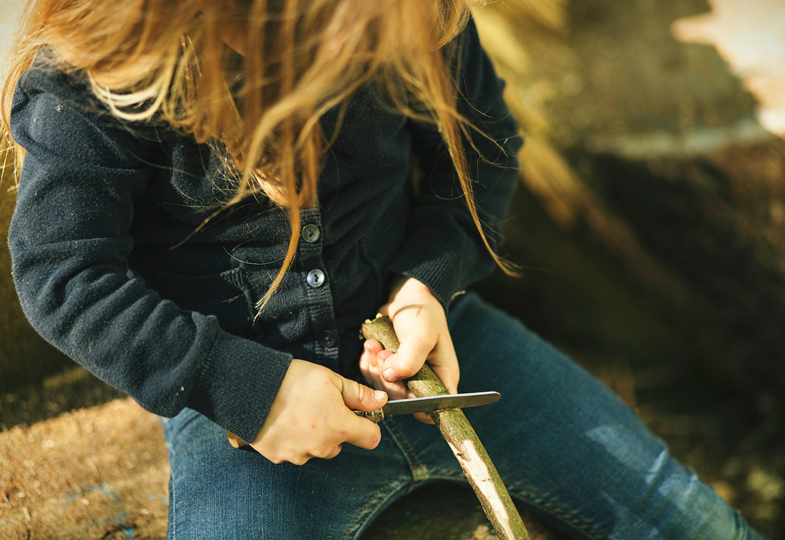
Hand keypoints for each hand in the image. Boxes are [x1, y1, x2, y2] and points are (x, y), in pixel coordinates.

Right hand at [250, 359, 386, 464]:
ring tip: (297, 411)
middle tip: (319, 406)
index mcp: (340, 427)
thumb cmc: (293, 380)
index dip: (368, 426)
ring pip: (317, 448)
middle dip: (335, 428)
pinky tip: (283, 420)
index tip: (358, 415)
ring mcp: (300, 454)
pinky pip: (295, 451)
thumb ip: (359, 394)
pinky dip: (292, 440)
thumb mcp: (332, 379)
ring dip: (313, 435)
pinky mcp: (279, 457)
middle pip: (340, 443)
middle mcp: (323, 447)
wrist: (251, 389)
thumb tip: (380, 402)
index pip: (371, 438)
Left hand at [359, 276, 458, 422]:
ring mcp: (404, 377)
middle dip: (388, 380)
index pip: (434, 409)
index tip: (401, 384)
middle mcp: (424, 382)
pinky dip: (367, 363)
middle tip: (384, 355)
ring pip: (384, 390)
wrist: (407, 296)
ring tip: (375, 347)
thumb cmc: (423, 314)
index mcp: (442, 377)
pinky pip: (371, 377)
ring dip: (375, 369)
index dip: (417, 405)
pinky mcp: (387, 369)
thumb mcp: (421, 335)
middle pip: (403, 400)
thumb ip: (410, 359)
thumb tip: (391, 376)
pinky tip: (370, 346)